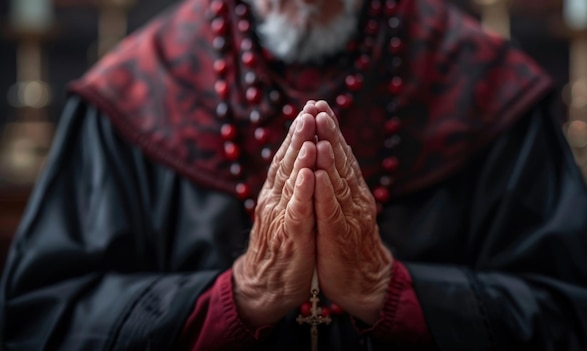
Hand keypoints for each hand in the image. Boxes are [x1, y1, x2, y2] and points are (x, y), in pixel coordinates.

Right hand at [233, 103, 318, 326]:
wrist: (265, 286)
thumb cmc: (281, 248)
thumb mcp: (286, 212)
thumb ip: (290, 187)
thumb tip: (300, 162)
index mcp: (277, 193)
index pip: (287, 157)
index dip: (298, 133)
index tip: (310, 109)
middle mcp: (275, 199)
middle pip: (287, 161)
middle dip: (299, 134)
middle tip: (310, 108)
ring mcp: (281, 216)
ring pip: (291, 180)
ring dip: (300, 154)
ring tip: (309, 129)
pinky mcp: (289, 236)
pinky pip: (297, 211)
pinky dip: (303, 191)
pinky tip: (309, 174)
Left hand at [313, 101, 392, 324]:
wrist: (364, 282)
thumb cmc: (348, 245)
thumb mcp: (342, 209)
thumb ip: (338, 184)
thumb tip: (329, 157)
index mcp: (350, 191)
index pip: (340, 156)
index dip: (330, 130)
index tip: (318, 105)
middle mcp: (353, 198)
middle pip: (341, 160)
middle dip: (329, 132)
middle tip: (318, 105)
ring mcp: (348, 216)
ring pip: (338, 180)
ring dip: (328, 153)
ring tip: (320, 128)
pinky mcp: (339, 236)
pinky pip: (331, 211)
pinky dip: (325, 191)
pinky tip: (318, 174)